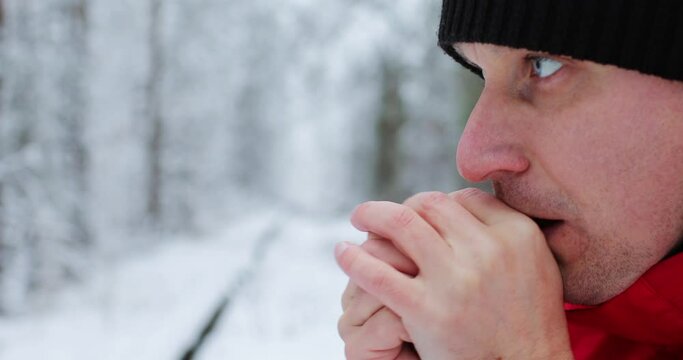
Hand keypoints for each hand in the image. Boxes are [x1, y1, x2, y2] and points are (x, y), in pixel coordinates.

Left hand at [335, 189, 572, 359]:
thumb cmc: (528, 316)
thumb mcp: (535, 261)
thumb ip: (502, 229)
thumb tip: (458, 201)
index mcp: (517, 234)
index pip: (464, 198)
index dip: (437, 204)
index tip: (421, 214)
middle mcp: (487, 251)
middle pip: (430, 204)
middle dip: (403, 204)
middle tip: (382, 213)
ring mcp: (455, 280)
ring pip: (402, 224)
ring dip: (372, 215)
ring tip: (359, 218)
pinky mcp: (427, 310)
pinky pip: (379, 273)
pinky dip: (355, 259)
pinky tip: (342, 252)